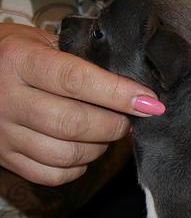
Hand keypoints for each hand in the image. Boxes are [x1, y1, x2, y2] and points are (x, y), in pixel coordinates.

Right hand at [0, 23, 162, 186]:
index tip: (149, 102)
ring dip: (100, 147)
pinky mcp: (6, 158)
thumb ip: (82, 60)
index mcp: (19, 60)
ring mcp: (4, 132)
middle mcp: (7, 98)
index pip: (76, 80)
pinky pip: (53, 174)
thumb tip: (135, 87)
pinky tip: (84, 149)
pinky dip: (79, 167)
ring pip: (66, 154)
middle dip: (115, 125)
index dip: (118, 94)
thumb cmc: (17, 55)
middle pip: (74, 123)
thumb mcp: (41, 42)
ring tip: (107, 132)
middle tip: (129, 119)